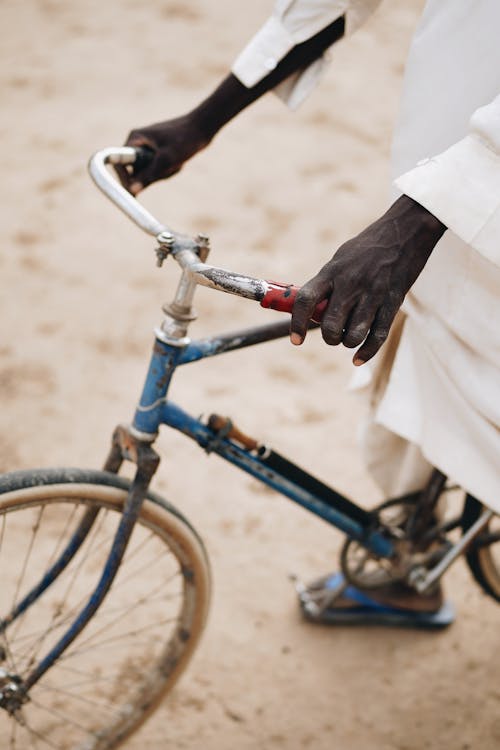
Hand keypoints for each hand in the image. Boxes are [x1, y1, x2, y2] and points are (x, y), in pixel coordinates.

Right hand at [118, 112, 210, 194]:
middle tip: (169, 169)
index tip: (134, 191)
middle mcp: (138, 142)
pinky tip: (178, 163)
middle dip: (151, 175)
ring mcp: (147, 147)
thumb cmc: (185, 140)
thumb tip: (132, 191)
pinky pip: (156, 169)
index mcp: (135, 138)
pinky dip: (167, 171)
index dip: (124, 178)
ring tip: (177, 163)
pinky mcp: (156, 152)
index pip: (119, 163)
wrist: (202, 128)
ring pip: (147, 172)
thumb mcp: (166, 160)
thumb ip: (148, 176)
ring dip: (162, 174)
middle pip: (135, 170)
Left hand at [290, 196, 445, 364]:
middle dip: (329, 337)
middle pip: (331, 325)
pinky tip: (358, 358)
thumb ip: (326, 284)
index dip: (297, 323)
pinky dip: (366, 352)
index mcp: (332, 272)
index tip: (296, 340)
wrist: (405, 232)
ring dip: (347, 342)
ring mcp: (373, 294)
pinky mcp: (393, 302)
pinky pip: (377, 336)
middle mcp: (350, 284)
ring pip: (353, 335)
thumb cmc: (367, 248)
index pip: (306, 301)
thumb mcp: (339, 259)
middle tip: (333, 333)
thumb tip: (310, 308)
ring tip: (349, 336)